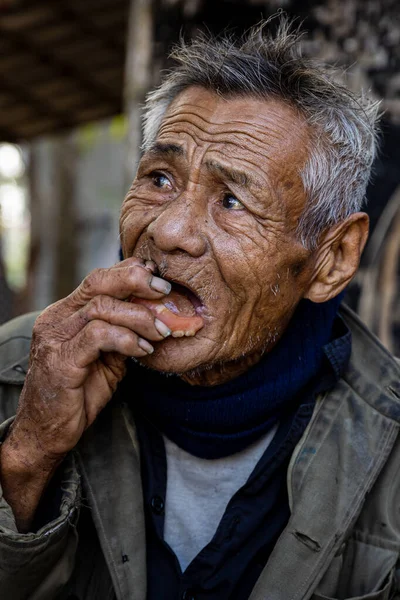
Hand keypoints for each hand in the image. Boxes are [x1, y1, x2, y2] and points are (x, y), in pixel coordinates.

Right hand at [9, 258, 171, 462]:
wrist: (47, 432)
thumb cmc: (78, 394)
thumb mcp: (107, 358)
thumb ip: (123, 333)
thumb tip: (156, 314)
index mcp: (65, 314)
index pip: (98, 279)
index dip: (130, 273)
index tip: (159, 279)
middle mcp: (56, 320)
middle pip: (97, 283)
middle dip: (136, 281)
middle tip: (165, 292)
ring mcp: (55, 339)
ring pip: (100, 307)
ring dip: (139, 316)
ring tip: (161, 331)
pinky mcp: (61, 361)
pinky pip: (97, 336)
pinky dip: (126, 339)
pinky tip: (143, 350)